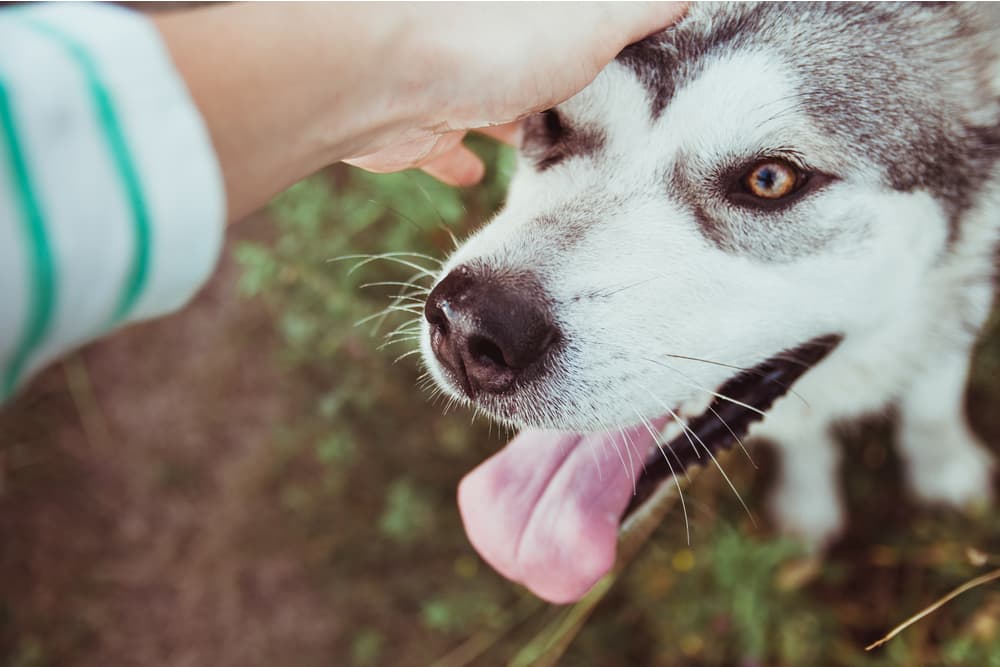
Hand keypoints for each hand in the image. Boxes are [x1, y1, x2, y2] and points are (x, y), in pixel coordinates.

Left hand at [155, 3, 685, 219]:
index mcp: (534, 12)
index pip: (573, 25)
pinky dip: (454, 160)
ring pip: (485, 102)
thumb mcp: (597, 19)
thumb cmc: (498, 43)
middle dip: (554, 88)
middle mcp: (485, 37)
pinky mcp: (411, 124)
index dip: (600, 44)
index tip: (626, 72)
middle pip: (528, 63)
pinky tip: (472, 177)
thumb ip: (641, 10)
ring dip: (509, 124)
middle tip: (588, 124)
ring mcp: (444, 79)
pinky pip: (437, 144)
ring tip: (542, 154)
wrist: (391, 80)